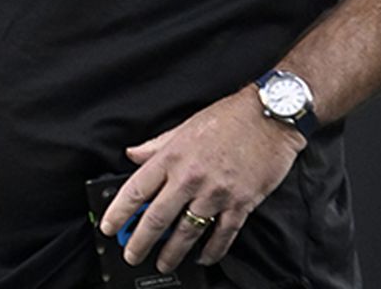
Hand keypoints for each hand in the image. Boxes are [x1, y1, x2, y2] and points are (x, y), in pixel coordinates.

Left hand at [97, 86, 305, 271]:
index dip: (119, 212)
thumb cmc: (229, 118)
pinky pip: (223, 235)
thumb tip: (133, 155)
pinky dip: (212, 251)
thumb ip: (157, 145)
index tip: (109, 227)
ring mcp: (216, 193)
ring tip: (163, 263)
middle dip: (140, 242)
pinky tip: (203, 257)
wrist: (271, 116)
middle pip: (157, 218)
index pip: (136, 190)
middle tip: (132, 255)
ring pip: (187, 232)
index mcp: (172, 157)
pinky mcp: (241, 203)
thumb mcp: (185, 126)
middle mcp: (190, 177)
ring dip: (172, 253)